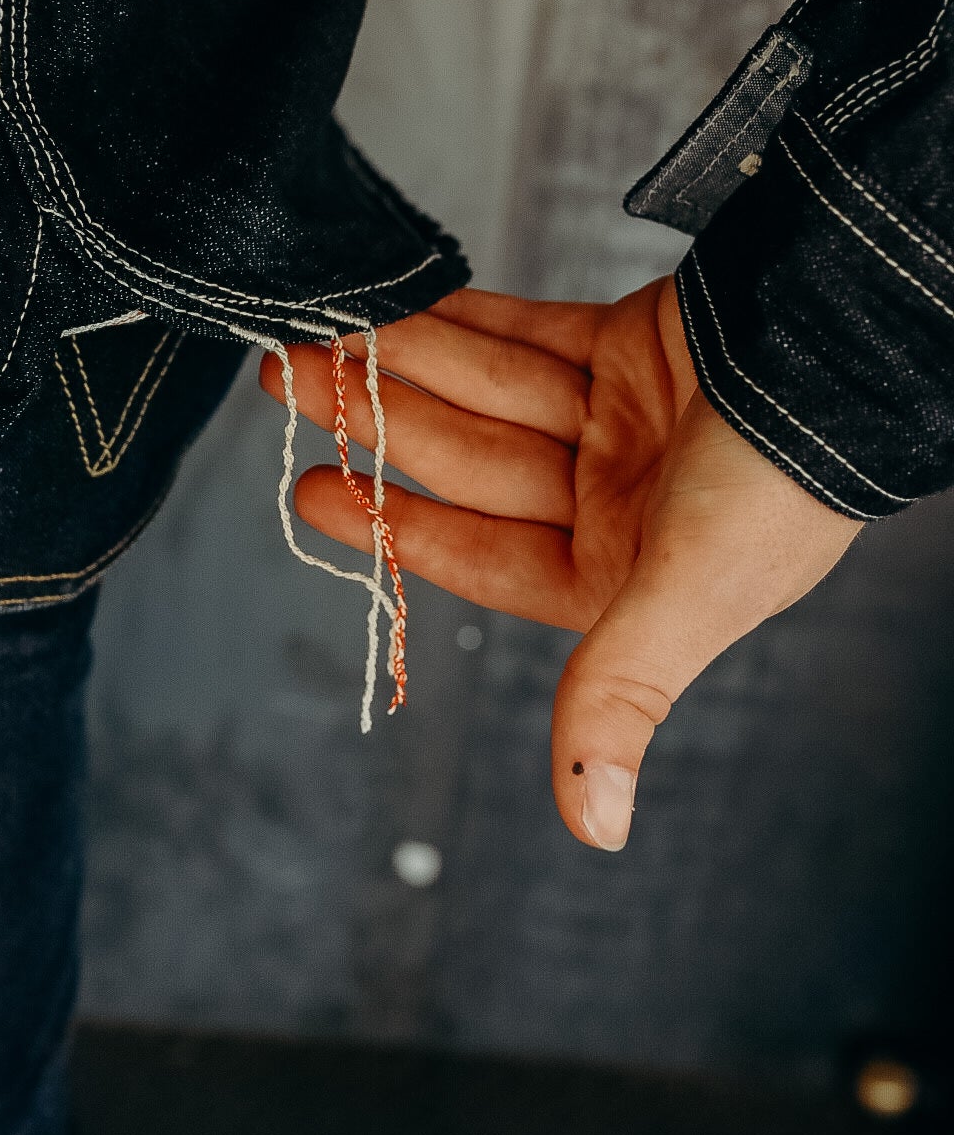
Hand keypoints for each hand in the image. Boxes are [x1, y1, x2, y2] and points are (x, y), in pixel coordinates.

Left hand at [258, 278, 860, 850]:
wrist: (842, 346)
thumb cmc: (781, 482)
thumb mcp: (686, 596)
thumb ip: (621, 699)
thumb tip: (593, 830)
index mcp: (618, 574)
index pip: (478, 557)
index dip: (393, 529)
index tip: (315, 493)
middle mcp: (612, 501)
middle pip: (469, 461)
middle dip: (382, 419)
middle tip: (293, 375)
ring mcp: (617, 424)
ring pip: (488, 393)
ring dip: (409, 360)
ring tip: (326, 328)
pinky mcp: (629, 350)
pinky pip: (530, 336)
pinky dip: (469, 319)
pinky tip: (407, 304)